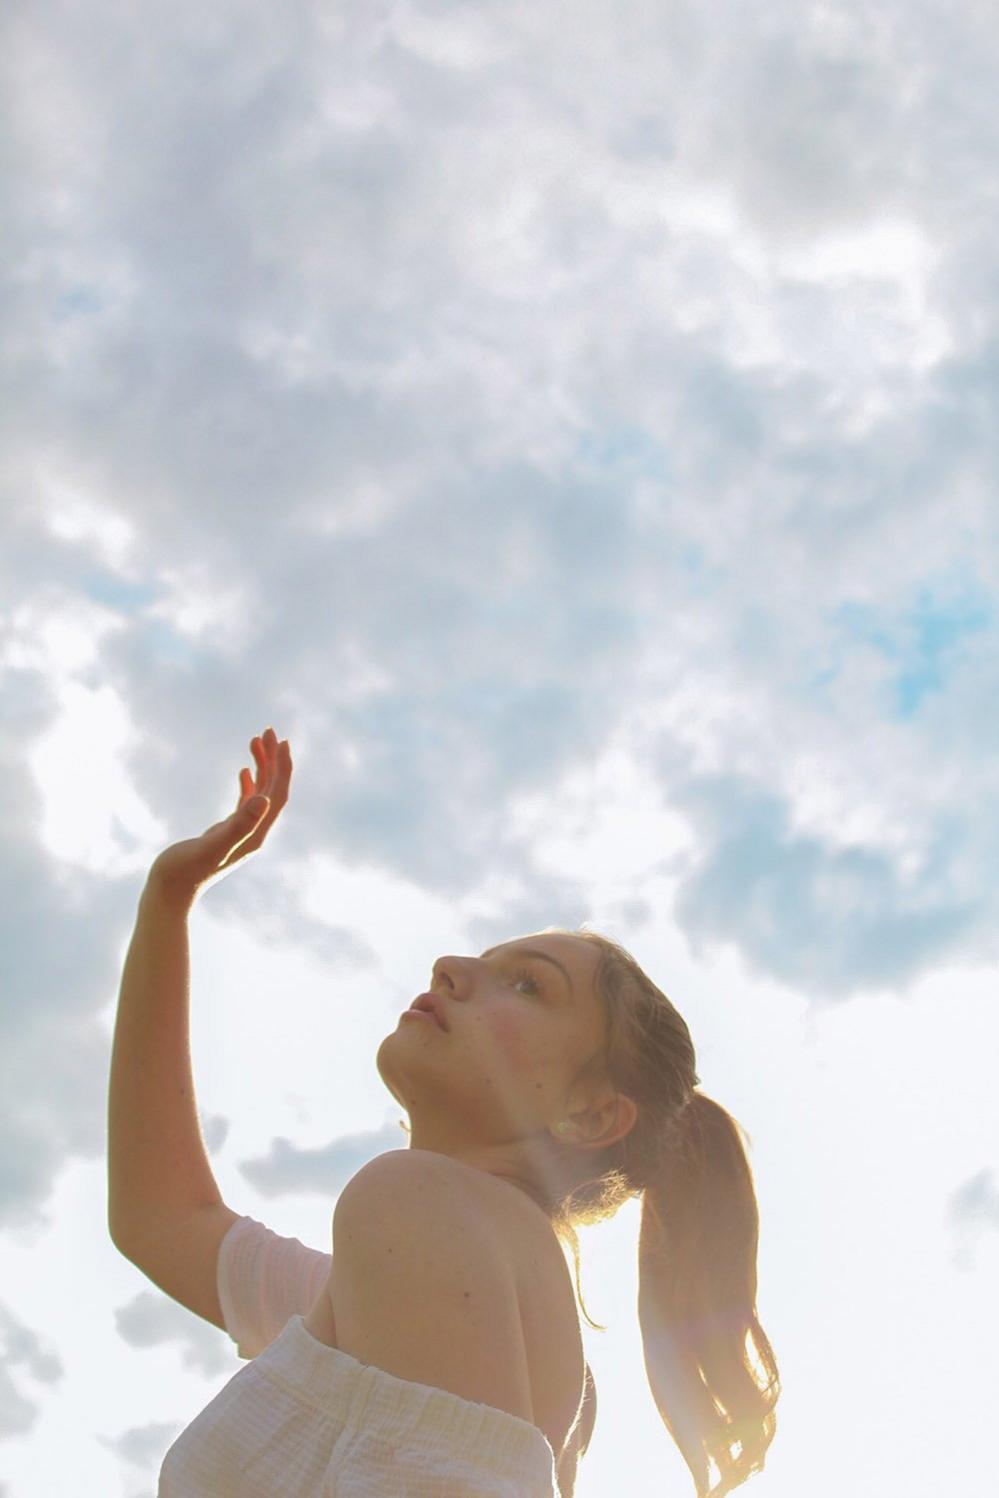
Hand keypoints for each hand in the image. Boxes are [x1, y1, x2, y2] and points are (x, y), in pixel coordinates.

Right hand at [146, 727, 292, 908]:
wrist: (168, 893)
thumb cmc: (184, 871)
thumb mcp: (212, 845)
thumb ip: (239, 825)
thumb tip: (264, 800)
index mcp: (255, 835)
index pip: (278, 795)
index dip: (282, 767)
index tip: (280, 740)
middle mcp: (253, 833)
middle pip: (272, 790)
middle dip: (273, 759)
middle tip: (267, 730)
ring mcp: (241, 833)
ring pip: (260, 794)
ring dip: (262, 766)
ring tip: (256, 740)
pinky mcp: (226, 833)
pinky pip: (246, 803)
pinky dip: (249, 784)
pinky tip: (244, 770)